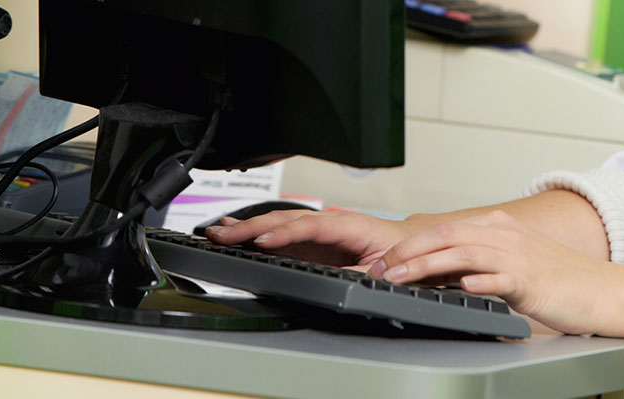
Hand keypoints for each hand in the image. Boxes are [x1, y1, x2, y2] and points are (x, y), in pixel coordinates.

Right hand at [204, 208, 422, 266]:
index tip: (262, 242)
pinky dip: (253, 231)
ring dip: (246, 227)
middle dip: (252, 228)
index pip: (310, 226)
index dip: (284, 233)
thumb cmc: (397, 252)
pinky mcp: (309, 242)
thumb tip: (345, 278)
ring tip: (217, 231)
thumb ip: (361, 273)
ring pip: (277, 224)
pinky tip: (232, 231)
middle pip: (285, 221)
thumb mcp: (385, 267)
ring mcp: (316, 232)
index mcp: (349, 225)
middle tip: (222, 235)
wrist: (405, 244)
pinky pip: (277, 233)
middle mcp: (328, 223)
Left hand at [373, 210, 623, 335]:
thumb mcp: (515, 266)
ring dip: (426, 265)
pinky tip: (459, 287)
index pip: (444, 230)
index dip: (410, 244)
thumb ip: (481, 265)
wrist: (605, 292)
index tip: (384, 261)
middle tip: (379, 268)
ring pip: (463, 252)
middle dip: (407, 251)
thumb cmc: (563, 282)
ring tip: (401, 278)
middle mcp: (506, 236)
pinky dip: (476, 280)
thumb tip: (442, 275)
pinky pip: (499, 277)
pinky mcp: (531, 281)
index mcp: (500, 229)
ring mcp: (519, 257)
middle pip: (446, 235)